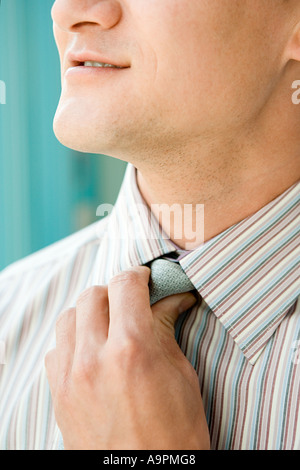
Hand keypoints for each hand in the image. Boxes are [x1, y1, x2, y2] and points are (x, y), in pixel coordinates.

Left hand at [45, 266, 209, 449]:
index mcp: (132, 349)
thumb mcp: (182, 377)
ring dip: (91, 312)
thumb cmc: (176, 438)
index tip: (148, 281)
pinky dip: (74, 340)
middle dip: (116, 292)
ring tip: (109, 326)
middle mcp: (94, 358)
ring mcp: (71, 377)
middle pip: (94, 295)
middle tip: (132, 303)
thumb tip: (170, 299)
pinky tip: (91, 352)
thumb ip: (166, 329)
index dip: (140, 276)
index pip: (126, 285)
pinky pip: (57, 349)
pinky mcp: (59, 395)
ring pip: (70, 317)